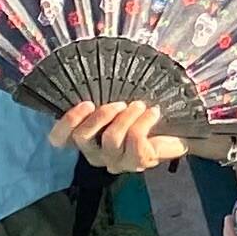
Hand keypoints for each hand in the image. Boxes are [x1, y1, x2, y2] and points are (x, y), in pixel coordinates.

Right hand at [53, 99, 194, 172]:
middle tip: (119, 103)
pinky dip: (144, 121)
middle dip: (100, 116)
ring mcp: (116, 161)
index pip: (59, 139)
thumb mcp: (119, 106)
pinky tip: (153, 112)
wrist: (177, 133)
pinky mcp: (137, 162)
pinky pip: (134, 139)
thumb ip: (103, 100)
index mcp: (88, 140)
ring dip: (127, 116)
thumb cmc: (141, 116)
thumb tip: (96, 73)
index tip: (87, 103)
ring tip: (140, 106)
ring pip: (111, 138)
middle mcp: (97, 154)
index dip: (65, 123)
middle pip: (82, 138)